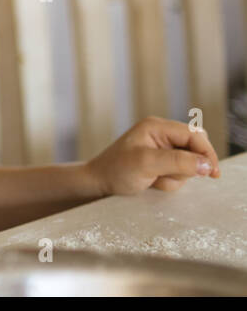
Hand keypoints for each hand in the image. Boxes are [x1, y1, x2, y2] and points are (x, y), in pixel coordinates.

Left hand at [84, 116, 220, 195]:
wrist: (99, 184)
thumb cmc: (116, 170)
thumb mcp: (146, 164)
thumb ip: (178, 162)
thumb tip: (207, 164)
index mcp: (157, 126)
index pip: (194, 135)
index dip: (206, 152)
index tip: (212, 173)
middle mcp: (161, 134)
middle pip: (195, 149)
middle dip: (187, 166)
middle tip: (167, 175)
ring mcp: (162, 149)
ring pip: (189, 165)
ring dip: (175, 177)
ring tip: (153, 179)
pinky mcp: (162, 163)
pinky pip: (179, 174)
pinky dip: (170, 182)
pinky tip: (152, 182)